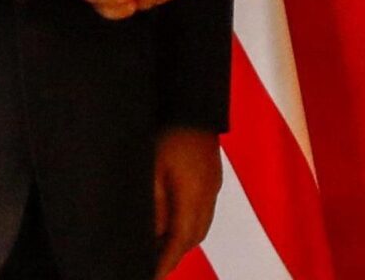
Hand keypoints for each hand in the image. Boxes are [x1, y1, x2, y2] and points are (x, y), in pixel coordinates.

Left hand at [151, 126, 220, 276]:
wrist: (193, 103)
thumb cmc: (169, 131)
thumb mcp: (152, 170)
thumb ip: (154, 206)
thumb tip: (153, 235)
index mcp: (193, 195)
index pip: (180, 241)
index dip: (165, 263)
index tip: (151, 276)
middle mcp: (208, 195)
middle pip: (193, 238)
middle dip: (174, 256)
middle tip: (153, 267)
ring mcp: (213, 186)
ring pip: (201, 226)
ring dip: (182, 241)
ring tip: (161, 249)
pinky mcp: (212, 177)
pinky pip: (204, 211)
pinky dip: (189, 224)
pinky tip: (174, 222)